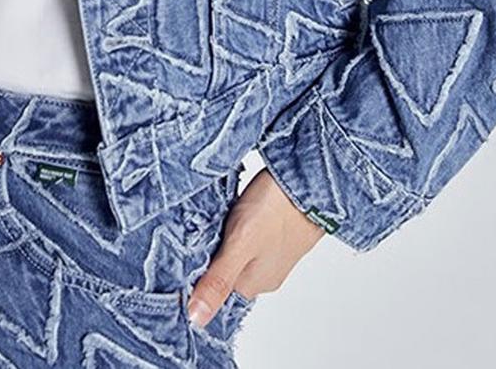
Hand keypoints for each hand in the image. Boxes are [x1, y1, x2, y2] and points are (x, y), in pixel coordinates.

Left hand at [187, 167, 328, 328]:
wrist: (313, 176)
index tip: (183, 255)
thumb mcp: (240, 244)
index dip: (197, 275)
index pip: (215, 290)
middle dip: (208, 251)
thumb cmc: (278, 209)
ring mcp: (272, 251)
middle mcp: (264, 273)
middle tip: (197, 229)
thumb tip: (195, 319)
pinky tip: (233, 207)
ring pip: (236, 249)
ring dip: (223, 235)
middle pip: (224, 269)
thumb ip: (218, 280)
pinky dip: (236, 222)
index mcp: (254, 284)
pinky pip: (248, 233)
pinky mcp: (276, 230)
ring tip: (216, 214)